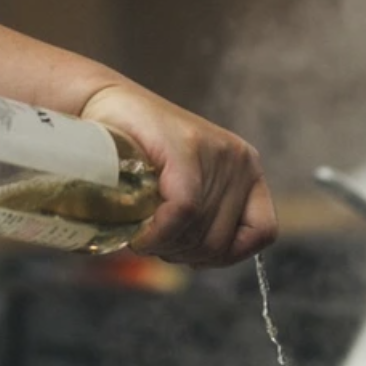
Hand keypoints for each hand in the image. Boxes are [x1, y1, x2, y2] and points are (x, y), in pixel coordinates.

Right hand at [79, 85, 276, 266]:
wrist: (103, 104)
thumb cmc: (137, 154)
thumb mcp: (180, 186)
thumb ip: (201, 216)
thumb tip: (201, 262)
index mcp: (247, 170)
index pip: (262, 232)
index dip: (225, 257)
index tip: (190, 255)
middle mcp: (240, 161)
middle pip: (220, 242)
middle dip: (181, 255)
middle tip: (153, 243)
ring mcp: (217, 153)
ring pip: (199, 233)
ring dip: (164, 247)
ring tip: (142, 234)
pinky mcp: (188, 149)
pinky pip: (184, 211)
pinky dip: (158, 235)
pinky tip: (139, 236)